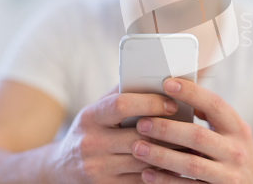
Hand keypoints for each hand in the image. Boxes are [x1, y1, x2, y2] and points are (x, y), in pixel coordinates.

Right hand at [45, 85, 178, 183]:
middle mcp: (90, 143)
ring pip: (143, 161)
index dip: (150, 103)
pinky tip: (175, 166)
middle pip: (137, 136)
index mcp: (90, 117)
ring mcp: (97, 168)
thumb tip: (157, 77)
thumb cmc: (91, 129)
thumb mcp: (99, 108)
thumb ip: (123, 93)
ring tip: (189, 146)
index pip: (122, 105)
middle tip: (191, 127)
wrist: (61, 167)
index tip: (173, 104)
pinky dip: (160, 173)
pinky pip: (140, 181)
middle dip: (167, 132)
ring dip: (169, 155)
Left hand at [131, 78, 252, 183]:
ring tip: (137, 147)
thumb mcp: (231, 132)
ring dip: (161, 155)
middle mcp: (236, 150)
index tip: (166, 83)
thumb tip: (177, 90)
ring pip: (190, 163)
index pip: (214, 104)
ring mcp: (228, 175)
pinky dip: (165, 180)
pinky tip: (146, 174)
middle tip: (141, 122)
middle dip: (167, 128)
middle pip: (198, 135)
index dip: (191, 92)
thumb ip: (211, 115)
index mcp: (238, 128)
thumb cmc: (232, 152)